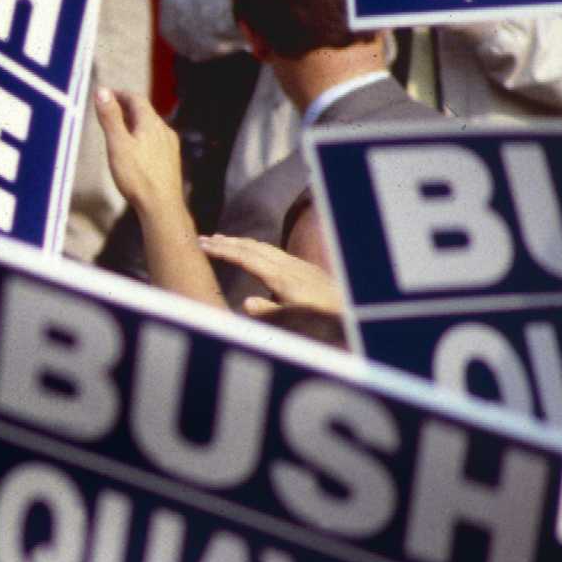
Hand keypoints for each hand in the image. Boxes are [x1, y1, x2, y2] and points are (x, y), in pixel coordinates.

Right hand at [95, 87, 184, 216]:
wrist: (161, 206)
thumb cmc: (137, 177)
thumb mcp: (117, 144)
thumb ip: (110, 117)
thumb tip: (102, 91)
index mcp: (151, 123)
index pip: (136, 98)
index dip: (119, 94)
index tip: (105, 95)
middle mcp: (164, 131)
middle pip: (144, 111)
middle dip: (126, 108)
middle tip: (109, 110)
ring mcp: (170, 146)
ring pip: (151, 127)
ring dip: (134, 123)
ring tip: (119, 130)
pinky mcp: (171, 160)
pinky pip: (155, 141)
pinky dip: (142, 137)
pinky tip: (136, 151)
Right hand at [197, 234, 341, 314]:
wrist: (359, 311)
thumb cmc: (325, 322)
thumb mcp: (297, 322)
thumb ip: (270, 313)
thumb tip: (246, 303)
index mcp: (283, 279)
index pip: (247, 259)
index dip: (223, 250)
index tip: (202, 245)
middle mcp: (290, 266)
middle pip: (253, 248)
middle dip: (227, 242)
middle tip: (203, 239)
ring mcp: (299, 265)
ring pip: (264, 247)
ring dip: (240, 243)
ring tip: (222, 240)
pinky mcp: (306, 269)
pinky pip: (273, 252)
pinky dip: (255, 248)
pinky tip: (251, 252)